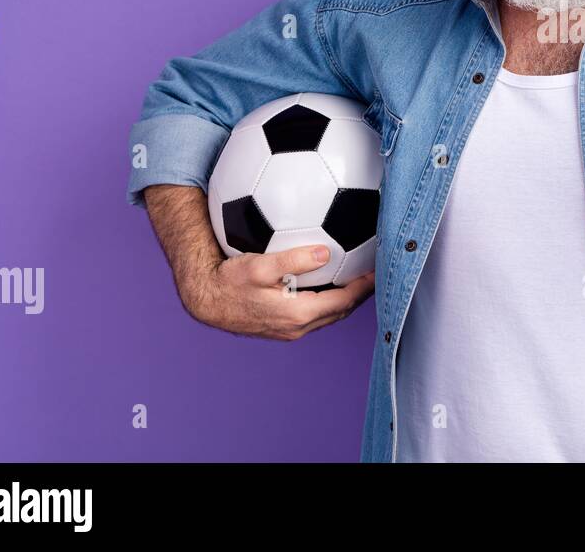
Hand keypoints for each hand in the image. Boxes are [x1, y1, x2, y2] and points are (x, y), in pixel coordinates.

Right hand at [181, 245, 376, 341]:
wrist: (206, 301)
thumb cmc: (229, 281)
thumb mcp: (259, 266)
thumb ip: (293, 260)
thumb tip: (325, 253)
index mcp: (298, 314)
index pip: (344, 301)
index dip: (364, 287)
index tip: (378, 271)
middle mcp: (298, 327)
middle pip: (341, 311)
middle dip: (360, 294)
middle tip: (374, 274)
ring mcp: (290, 331)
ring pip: (329, 316)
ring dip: (346, 300)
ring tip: (358, 280)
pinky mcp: (282, 328)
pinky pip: (315, 316)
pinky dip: (329, 302)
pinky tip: (328, 285)